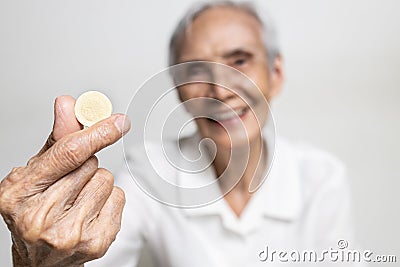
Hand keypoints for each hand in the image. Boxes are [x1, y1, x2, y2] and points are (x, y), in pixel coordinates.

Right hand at [0, 96, 130, 266]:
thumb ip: (56, 139)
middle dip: (86, 166)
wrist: (41, 260)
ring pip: (106, 180)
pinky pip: (118, 198)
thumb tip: (67, 103)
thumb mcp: (36, 173)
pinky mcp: (96, 243)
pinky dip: (109, 200)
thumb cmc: (36, 211)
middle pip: (91, 165)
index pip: (69, 154)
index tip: (118, 121)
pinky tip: (90, 213)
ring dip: (97, 184)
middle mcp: (41, 217)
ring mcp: (70, 234)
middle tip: (70, 184)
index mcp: (19, 194)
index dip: (97, 133)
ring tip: (78, 200)